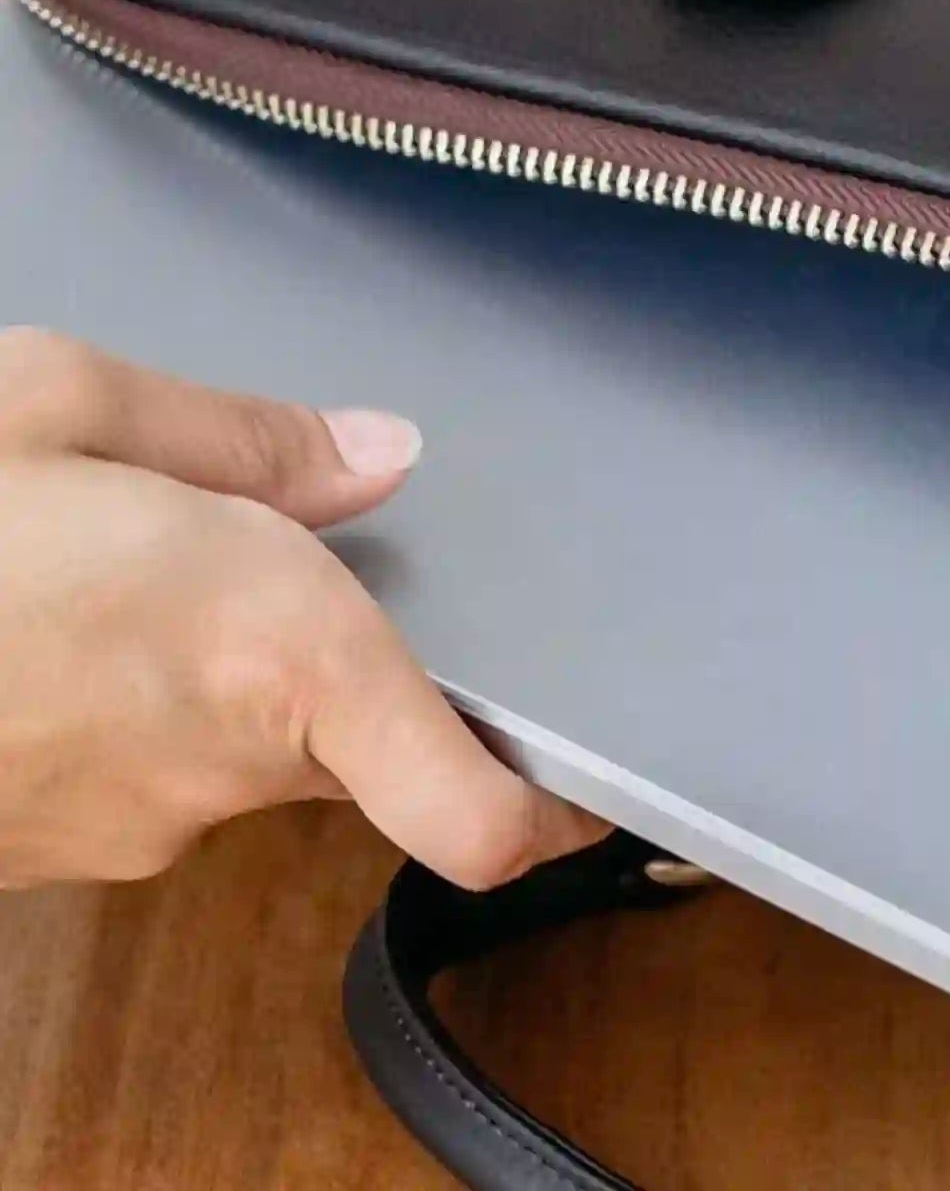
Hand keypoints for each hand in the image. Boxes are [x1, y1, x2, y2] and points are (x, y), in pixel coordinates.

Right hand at [0, 328, 605, 890]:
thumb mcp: (69, 405)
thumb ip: (249, 438)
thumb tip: (381, 454)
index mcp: (275, 655)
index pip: (469, 811)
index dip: (543, 819)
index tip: (584, 795)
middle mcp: (218, 768)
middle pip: (351, 740)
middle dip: (327, 659)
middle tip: (252, 562)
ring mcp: (119, 830)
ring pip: (232, 751)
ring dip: (209, 676)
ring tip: (109, 573)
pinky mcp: (35, 855)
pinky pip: (135, 775)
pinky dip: (123, 713)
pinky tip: (52, 629)